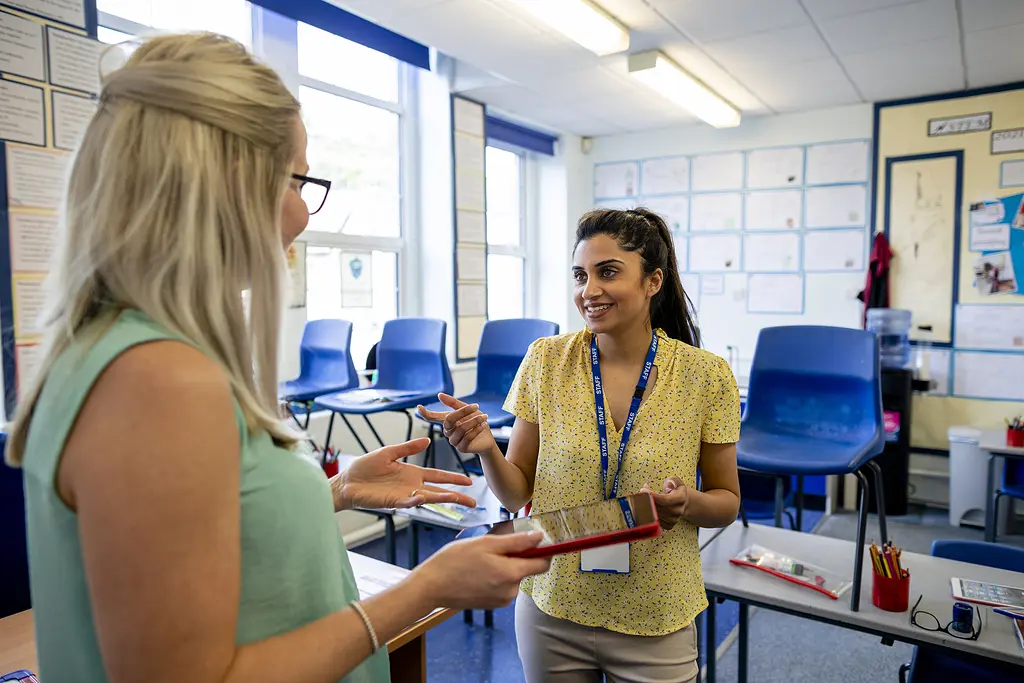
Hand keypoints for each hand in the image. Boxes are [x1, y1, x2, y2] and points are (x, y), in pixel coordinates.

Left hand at [331, 438, 477, 511]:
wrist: (347, 481)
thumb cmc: (365, 468)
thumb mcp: (388, 453)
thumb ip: (408, 448)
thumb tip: (427, 441)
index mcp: (412, 473)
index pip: (438, 476)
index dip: (453, 479)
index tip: (469, 481)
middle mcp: (412, 486)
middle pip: (439, 491)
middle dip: (456, 496)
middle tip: (473, 501)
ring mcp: (404, 495)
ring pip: (428, 498)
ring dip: (443, 499)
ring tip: (458, 500)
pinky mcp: (393, 502)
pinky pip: (408, 502)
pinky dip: (417, 501)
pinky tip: (425, 498)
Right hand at [412, 532, 551, 609]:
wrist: (431, 586)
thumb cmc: (454, 561)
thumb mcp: (486, 543)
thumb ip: (516, 541)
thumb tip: (539, 538)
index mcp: (511, 574)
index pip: (543, 564)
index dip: (542, 550)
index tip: (534, 540)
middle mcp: (510, 591)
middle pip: (527, 569)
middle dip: (516, 556)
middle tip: (493, 547)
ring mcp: (501, 600)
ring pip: (513, 577)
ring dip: (504, 566)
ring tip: (481, 559)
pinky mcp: (492, 604)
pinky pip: (503, 586)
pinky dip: (496, 576)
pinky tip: (478, 571)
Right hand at [417, 394, 497, 455]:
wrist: (487, 438)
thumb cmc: (476, 422)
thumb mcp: (467, 409)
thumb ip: (453, 403)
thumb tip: (439, 395)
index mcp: (447, 421)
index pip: (433, 418)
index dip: (425, 413)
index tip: (418, 407)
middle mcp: (448, 431)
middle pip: (449, 420)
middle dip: (463, 412)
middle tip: (476, 406)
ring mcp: (453, 441)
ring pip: (460, 429)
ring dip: (474, 421)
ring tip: (484, 417)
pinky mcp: (461, 448)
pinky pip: (467, 437)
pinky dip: (476, 430)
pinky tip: (483, 425)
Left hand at [641, 477, 688, 530]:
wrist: (683, 503)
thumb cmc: (676, 491)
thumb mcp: (677, 481)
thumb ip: (673, 480)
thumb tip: (668, 485)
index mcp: (681, 499)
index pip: (666, 499)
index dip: (653, 496)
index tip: (643, 490)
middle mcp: (678, 510)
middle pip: (659, 509)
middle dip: (647, 502)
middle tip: (638, 496)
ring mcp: (674, 519)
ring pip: (656, 516)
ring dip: (646, 509)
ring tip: (640, 501)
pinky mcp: (669, 525)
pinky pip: (656, 522)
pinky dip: (649, 516)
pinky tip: (646, 509)